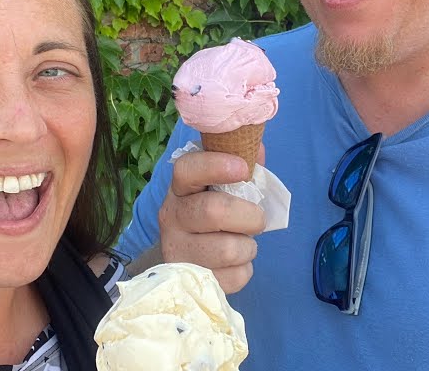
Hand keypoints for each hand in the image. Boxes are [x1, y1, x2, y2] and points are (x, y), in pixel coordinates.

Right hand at [157, 149, 266, 292]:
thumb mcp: (221, 187)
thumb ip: (240, 164)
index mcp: (180, 189)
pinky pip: (233, 277)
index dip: (215, 165)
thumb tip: (256, 147)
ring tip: (243, 243)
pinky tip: (235, 264)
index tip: (243, 168)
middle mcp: (171, 217)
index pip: (187, 169)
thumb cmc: (211, 214)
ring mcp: (177, 251)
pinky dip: (244, 270)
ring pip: (227, 249)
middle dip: (249, 216)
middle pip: (213, 211)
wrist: (187, 259)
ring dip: (248, 246)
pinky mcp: (189, 281)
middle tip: (256, 219)